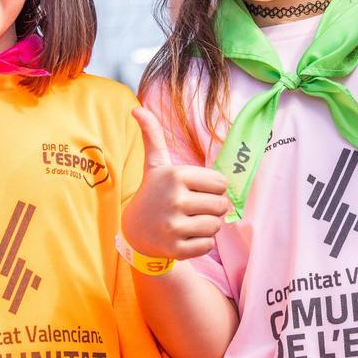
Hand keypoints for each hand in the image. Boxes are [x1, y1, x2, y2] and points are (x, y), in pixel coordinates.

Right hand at [122, 107, 230, 260]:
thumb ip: (153, 136)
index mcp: (176, 175)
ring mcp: (174, 226)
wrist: (136, 232)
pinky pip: (208, 245)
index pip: (221, 183)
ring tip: (189, 221)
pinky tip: (184, 236)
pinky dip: (201, 243)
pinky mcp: (176, 249)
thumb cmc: (154, 193)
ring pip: (216, 226)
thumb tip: (137, 108)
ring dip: (208, 225)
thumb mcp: (155, 164)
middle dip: (212, 208)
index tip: (195, 190)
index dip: (213, 188)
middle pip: (222, 205)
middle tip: (193, 208)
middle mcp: (175, 199)